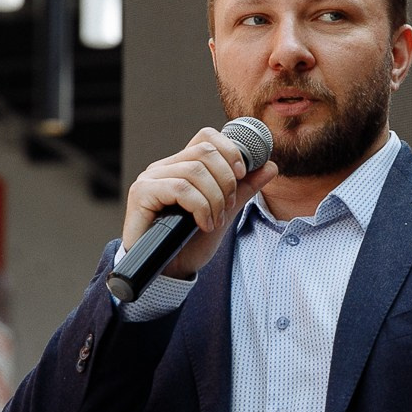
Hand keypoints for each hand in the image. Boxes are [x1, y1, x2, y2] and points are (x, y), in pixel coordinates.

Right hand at [121, 126, 277, 281]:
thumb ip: (244, 189)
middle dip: (226, 181)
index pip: (207, 137)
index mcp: (182, 166)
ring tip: (214, 220)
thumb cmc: (189, 244)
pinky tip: (203, 224)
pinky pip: (180, 188)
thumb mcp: (224, 213)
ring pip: (195, 171)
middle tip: (228, 206)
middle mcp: (164, 167)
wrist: (167, 273)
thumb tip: (270, 166)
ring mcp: (151, 178)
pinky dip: (200, 207)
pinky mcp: (141, 193)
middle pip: (205, 151)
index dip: (230, 150)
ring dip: (214, 199)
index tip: (242, 174)